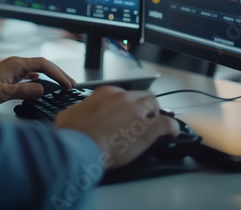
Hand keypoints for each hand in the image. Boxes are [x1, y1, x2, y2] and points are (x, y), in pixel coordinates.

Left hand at [0, 56, 74, 111]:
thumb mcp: (1, 93)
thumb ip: (23, 91)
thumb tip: (42, 89)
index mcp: (15, 64)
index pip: (43, 64)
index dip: (58, 73)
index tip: (67, 84)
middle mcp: (14, 65)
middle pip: (42, 65)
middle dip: (57, 74)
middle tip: (70, 84)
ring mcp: (10, 72)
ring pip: (36, 71)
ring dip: (49, 77)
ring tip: (60, 85)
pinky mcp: (6, 80)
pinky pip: (27, 77)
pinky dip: (38, 81)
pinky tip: (39, 85)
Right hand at [53, 86, 179, 169]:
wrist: (80, 147)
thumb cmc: (72, 135)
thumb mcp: (68, 116)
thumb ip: (78, 112)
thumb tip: (74, 116)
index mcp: (105, 93)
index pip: (122, 94)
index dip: (125, 106)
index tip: (123, 114)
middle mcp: (123, 98)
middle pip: (141, 97)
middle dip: (143, 108)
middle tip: (140, 120)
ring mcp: (137, 112)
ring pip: (155, 106)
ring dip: (155, 114)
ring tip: (155, 125)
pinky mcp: (148, 129)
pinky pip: (168, 124)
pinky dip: (172, 128)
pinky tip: (172, 134)